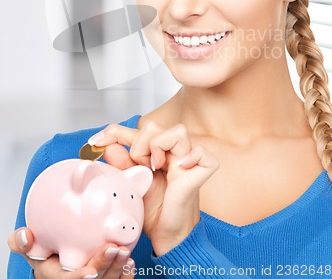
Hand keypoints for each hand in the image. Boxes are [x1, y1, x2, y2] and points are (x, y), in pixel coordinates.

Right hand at [8, 227, 134, 277]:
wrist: (56, 251)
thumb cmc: (45, 249)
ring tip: (125, 251)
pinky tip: (129, 263)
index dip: (79, 278)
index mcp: (53, 277)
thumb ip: (21, 241)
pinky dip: (125, 274)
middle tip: (116, 249)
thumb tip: (25, 235)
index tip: (91, 273)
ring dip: (118, 269)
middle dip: (106, 268)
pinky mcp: (103, 278)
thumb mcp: (31, 245)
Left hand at [89, 121, 218, 255]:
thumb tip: (106, 145)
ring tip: (156, 168)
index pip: (134, 131)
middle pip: (152, 127)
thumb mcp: (131, 184)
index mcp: (155, 153)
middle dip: (138, 146)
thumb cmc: (153, 212)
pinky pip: (202, 152)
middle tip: (139, 168)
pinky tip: (180, 169)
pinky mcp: (203, 171)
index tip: (95, 142)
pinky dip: (192, 156)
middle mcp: (173, 152)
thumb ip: (120, 164)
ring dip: (160, 149)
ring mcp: (190, 160)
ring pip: (177, 131)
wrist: (169, 237)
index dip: (113, 132)